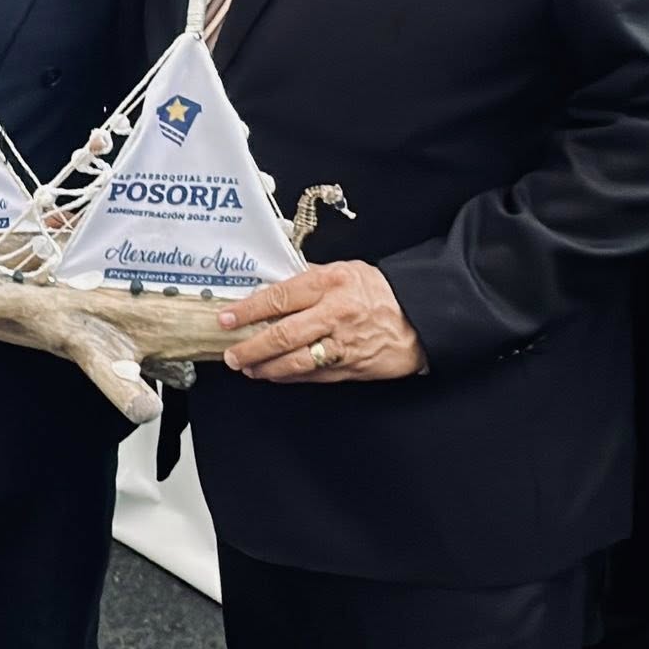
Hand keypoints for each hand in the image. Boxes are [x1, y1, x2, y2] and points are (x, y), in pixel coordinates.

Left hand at [218, 262, 426, 382]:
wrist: (423, 316)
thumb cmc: (383, 292)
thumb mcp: (347, 271)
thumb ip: (310, 279)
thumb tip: (274, 285)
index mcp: (330, 283)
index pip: (279, 298)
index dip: (247, 311)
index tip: (225, 319)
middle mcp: (335, 314)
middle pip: (282, 334)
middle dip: (250, 348)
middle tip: (231, 354)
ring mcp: (343, 344)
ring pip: (294, 362)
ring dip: (265, 368)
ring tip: (249, 368)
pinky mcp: (351, 366)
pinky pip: (312, 376)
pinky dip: (289, 378)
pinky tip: (275, 375)